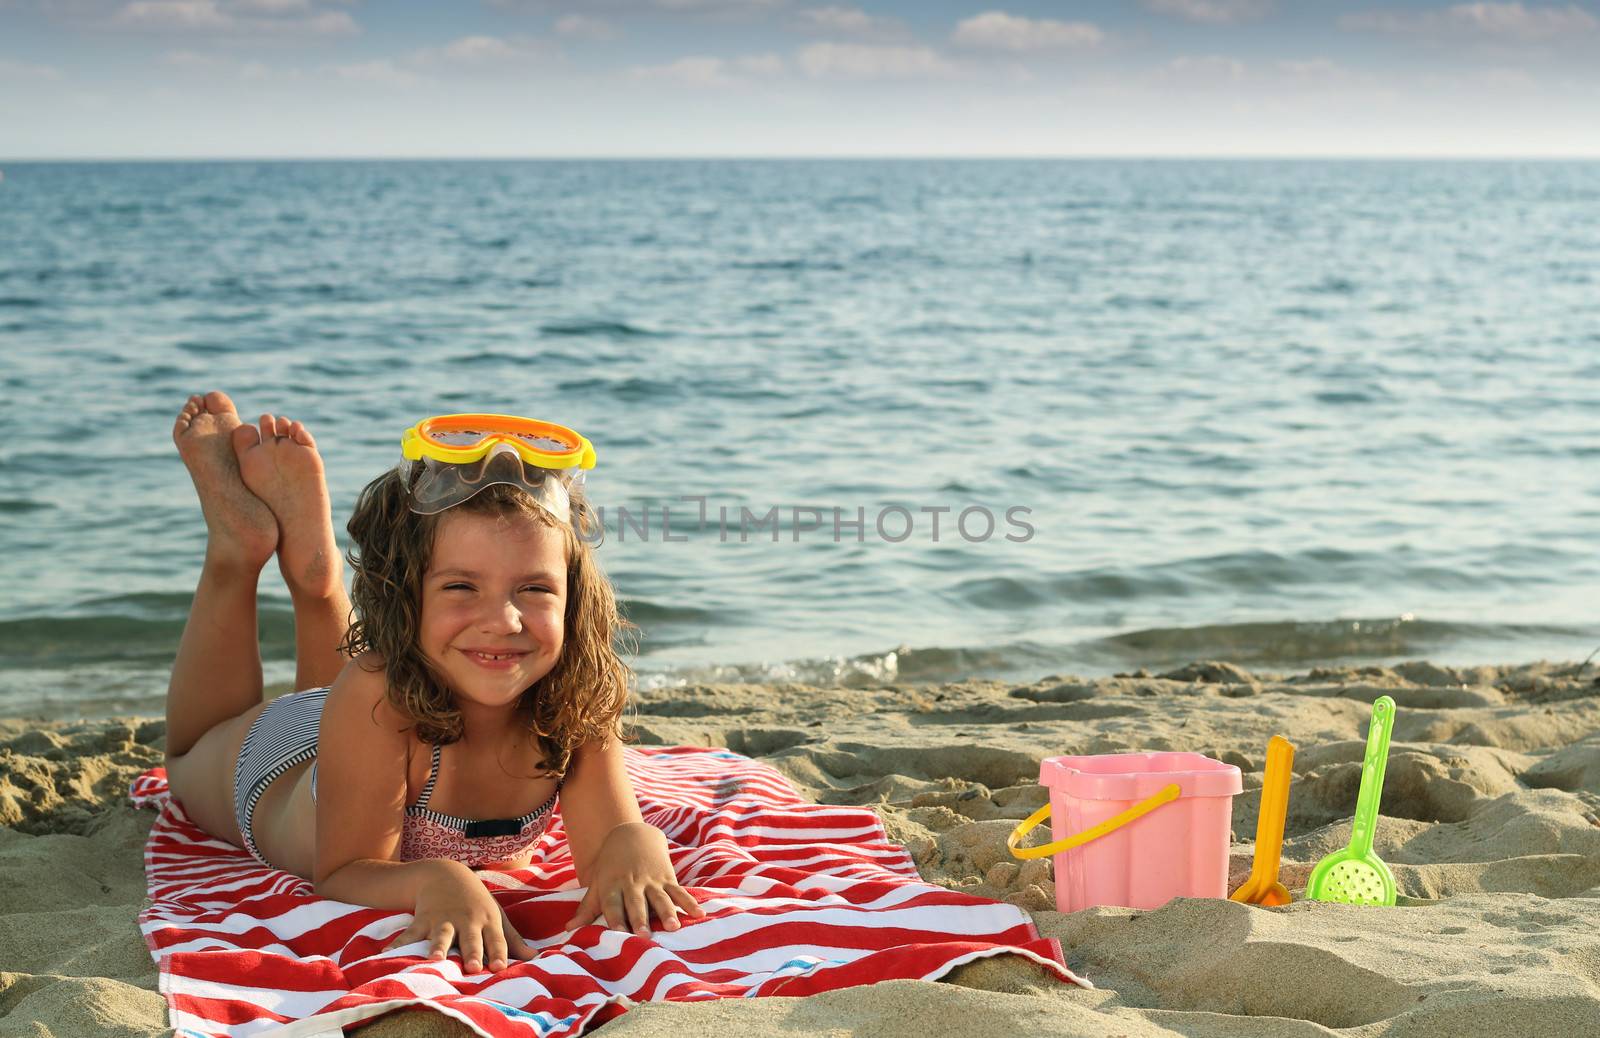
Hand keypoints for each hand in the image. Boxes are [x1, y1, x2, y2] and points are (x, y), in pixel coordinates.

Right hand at [385, 861, 532, 972]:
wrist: (447, 874)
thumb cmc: (476, 902)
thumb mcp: (496, 917)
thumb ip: (512, 940)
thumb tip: (534, 958)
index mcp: (487, 921)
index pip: (496, 939)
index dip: (498, 953)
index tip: (500, 968)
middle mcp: (467, 920)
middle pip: (470, 938)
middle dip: (471, 952)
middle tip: (471, 967)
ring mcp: (444, 919)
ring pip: (441, 935)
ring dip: (438, 947)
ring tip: (435, 960)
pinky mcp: (423, 918)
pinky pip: (410, 933)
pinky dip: (399, 943)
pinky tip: (388, 954)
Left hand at [564, 822, 704, 935]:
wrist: (632, 833)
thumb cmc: (610, 864)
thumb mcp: (597, 882)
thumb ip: (587, 908)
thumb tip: (569, 929)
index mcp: (612, 885)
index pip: (613, 904)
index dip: (615, 918)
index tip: (618, 934)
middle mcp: (632, 883)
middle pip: (637, 903)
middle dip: (641, 918)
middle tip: (644, 935)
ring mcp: (652, 880)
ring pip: (661, 898)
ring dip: (667, 912)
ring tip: (673, 927)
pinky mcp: (667, 877)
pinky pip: (679, 891)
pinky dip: (689, 902)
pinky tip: (699, 914)